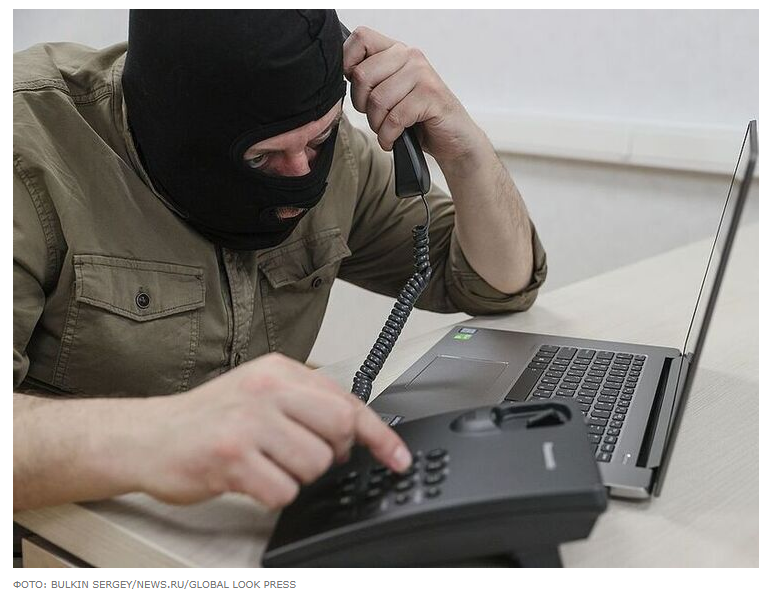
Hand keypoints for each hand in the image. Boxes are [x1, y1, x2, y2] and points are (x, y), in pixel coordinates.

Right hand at [137, 353, 411, 507]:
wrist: (149, 435)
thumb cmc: (208, 418)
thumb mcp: (261, 391)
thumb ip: (306, 402)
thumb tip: (356, 430)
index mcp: (280, 370)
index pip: (347, 400)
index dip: (380, 434)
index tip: (398, 457)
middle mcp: (266, 389)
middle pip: (340, 428)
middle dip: (333, 454)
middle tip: (307, 456)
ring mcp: (249, 422)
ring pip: (314, 464)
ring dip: (298, 476)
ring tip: (267, 463)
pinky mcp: (231, 456)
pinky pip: (283, 489)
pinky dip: (274, 493)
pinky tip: (251, 478)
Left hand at [343, 26, 483, 163]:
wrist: (454, 139)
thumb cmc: (419, 118)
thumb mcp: (392, 93)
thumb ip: (372, 79)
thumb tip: (342, 75)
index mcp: (397, 51)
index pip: (361, 38)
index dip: (348, 64)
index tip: (358, 88)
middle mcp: (410, 57)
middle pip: (362, 75)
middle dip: (362, 106)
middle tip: (375, 118)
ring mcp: (422, 75)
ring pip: (377, 100)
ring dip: (377, 125)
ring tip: (387, 130)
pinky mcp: (431, 97)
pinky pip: (394, 118)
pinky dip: (389, 136)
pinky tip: (393, 139)